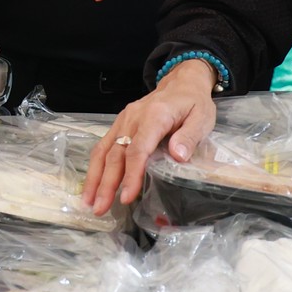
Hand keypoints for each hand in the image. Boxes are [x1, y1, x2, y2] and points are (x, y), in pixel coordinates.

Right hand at [84, 59, 215, 214]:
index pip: (138, 150)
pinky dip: (95, 167)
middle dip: (106, 183)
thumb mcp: (201, 118)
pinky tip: (92, 185)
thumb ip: (189, 136)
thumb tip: (178, 156)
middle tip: (100, 208)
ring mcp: (123, 121)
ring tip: (90, 202)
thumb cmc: (193, 103)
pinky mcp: (119, 125)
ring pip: (103, 151)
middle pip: (115, 154)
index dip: (131, 175)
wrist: (181, 83)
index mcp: (154, 116)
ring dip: (94, 178)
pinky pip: (103, 146)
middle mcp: (133, 118)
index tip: (126, 197)